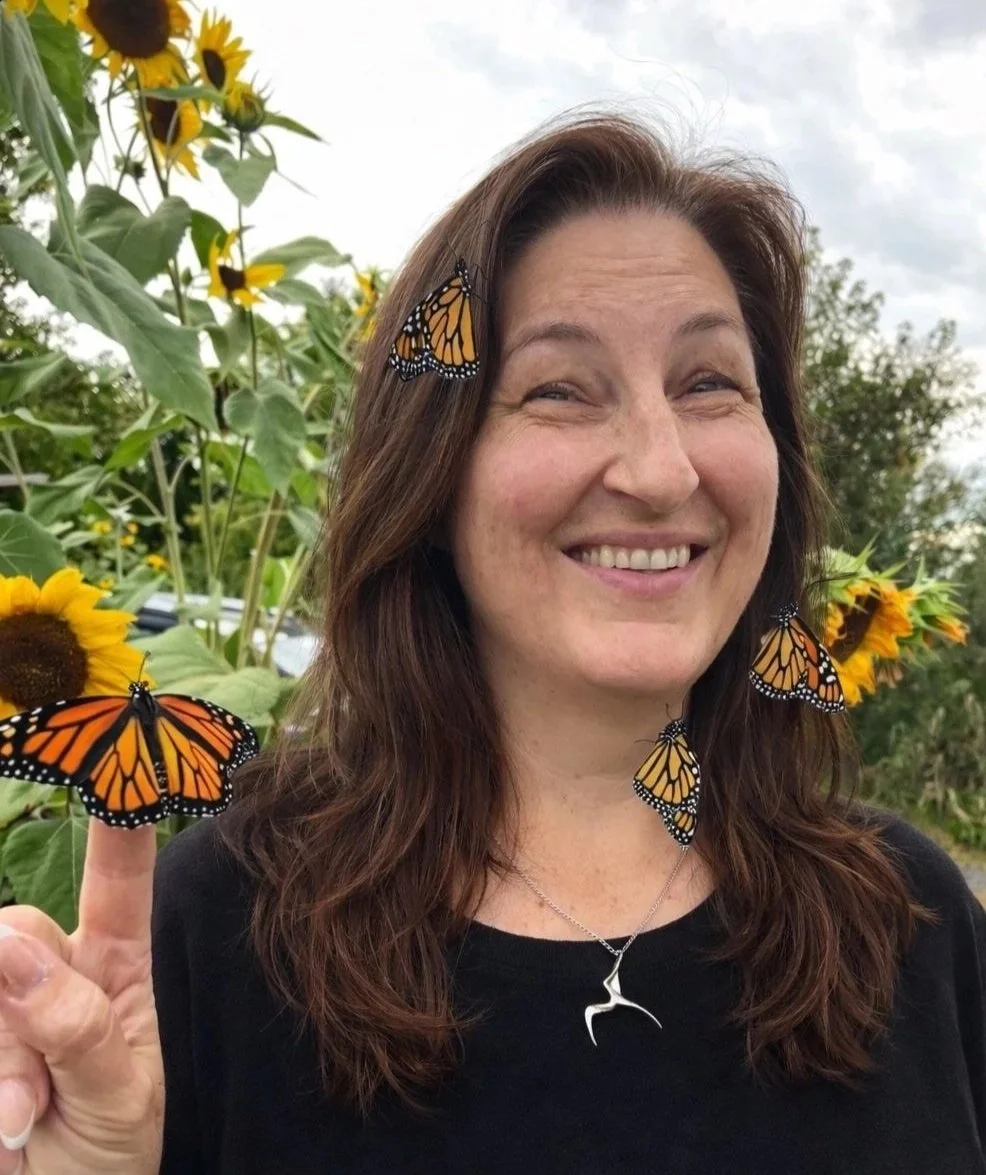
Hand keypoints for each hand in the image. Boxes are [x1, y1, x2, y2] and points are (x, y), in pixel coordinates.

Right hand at [0, 818, 162, 1173]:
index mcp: (114, 969)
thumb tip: (11, 947)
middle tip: (31, 1109)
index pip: (121, 879)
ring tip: (17, 1128)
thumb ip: (76, 1025)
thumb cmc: (105, 1156)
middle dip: (16, 1019)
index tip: (126, 757)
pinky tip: (0, 1129)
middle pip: (12, 931)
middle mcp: (52, 969)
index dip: (122, 822)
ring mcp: (2, 1001)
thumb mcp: (118, 1100)